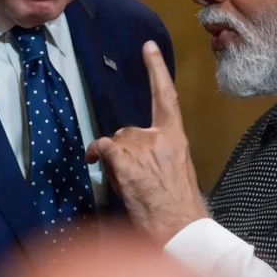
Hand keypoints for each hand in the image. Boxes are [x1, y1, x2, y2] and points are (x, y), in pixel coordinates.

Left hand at [86, 41, 208, 242]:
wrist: (181, 229)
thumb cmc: (179, 208)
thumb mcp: (178, 171)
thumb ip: (159, 154)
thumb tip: (136, 154)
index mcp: (177, 138)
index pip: (166, 97)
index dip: (156, 70)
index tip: (147, 47)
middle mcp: (161, 137)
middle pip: (128, 130)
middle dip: (124, 150)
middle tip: (130, 176)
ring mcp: (144, 148)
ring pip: (116, 142)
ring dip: (114, 160)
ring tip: (127, 184)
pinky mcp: (127, 161)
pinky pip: (104, 147)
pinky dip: (97, 154)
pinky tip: (95, 162)